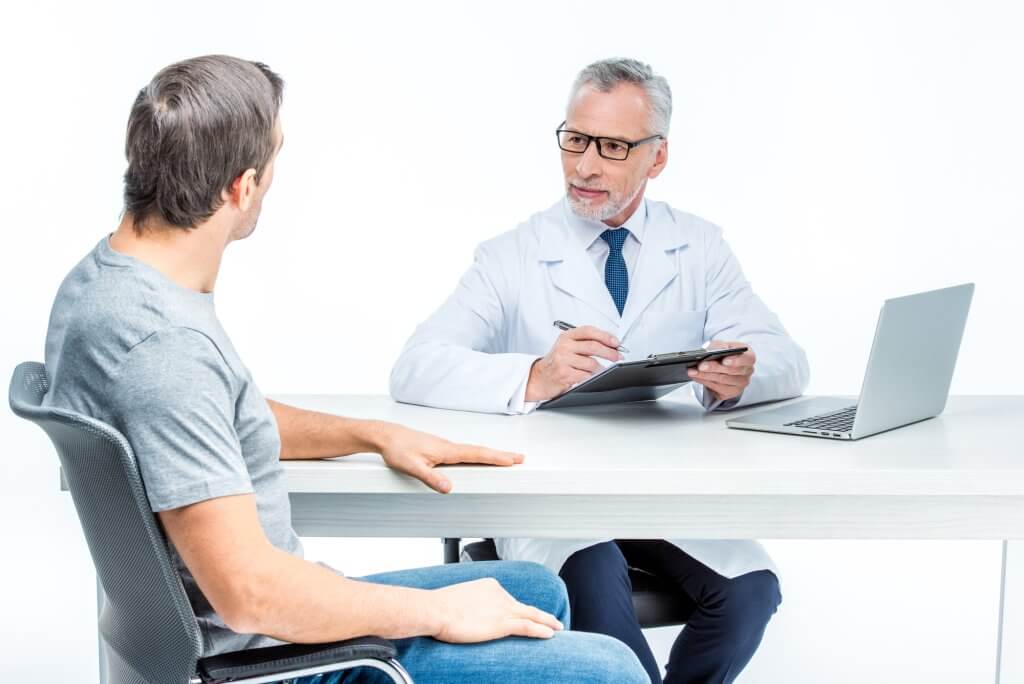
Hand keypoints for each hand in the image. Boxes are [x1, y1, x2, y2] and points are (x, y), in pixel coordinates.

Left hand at [374, 422, 522, 493]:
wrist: (385, 435)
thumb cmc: (397, 449)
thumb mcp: (411, 466)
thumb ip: (430, 477)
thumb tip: (449, 488)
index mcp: (446, 450)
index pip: (477, 454)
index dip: (496, 458)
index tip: (513, 460)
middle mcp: (448, 447)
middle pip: (480, 452)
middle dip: (500, 456)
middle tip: (519, 458)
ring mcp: (444, 447)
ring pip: (473, 452)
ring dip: (490, 455)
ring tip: (504, 459)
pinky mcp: (438, 449)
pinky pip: (464, 453)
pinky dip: (477, 455)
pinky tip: (477, 459)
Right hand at [430, 578, 562, 642]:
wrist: (435, 610)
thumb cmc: (439, 607)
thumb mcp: (457, 601)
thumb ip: (469, 605)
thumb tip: (467, 615)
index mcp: (489, 586)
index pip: (508, 600)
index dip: (519, 610)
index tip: (524, 615)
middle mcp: (499, 594)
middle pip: (524, 606)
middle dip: (540, 614)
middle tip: (553, 620)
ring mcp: (502, 608)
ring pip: (531, 615)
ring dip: (547, 622)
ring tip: (558, 628)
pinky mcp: (502, 623)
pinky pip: (527, 627)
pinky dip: (541, 630)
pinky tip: (551, 634)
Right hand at [525, 325, 622, 400]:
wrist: (540, 377)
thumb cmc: (557, 361)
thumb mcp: (568, 346)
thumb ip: (585, 342)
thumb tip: (610, 344)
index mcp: (567, 336)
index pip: (589, 331)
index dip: (605, 336)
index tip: (616, 342)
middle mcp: (564, 346)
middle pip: (593, 346)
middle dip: (609, 352)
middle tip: (617, 356)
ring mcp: (563, 360)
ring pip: (591, 363)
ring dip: (602, 368)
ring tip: (604, 369)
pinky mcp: (564, 374)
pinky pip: (586, 376)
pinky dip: (592, 377)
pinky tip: (593, 376)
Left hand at [687, 340, 755, 401]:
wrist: (723, 366)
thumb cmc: (725, 354)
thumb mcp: (722, 345)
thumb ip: (717, 345)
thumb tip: (710, 350)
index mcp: (749, 357)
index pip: (747, 359)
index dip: (736, 361)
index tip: (724, 361)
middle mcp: (747, 371)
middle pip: (731, 371)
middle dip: (714, 368)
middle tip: (701, 366)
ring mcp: (740, 384)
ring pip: (722, 381)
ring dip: (705, 376)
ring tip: (693, 371)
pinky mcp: (731, 393)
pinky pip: (717, 389)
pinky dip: (705, 382)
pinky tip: (697, 377)